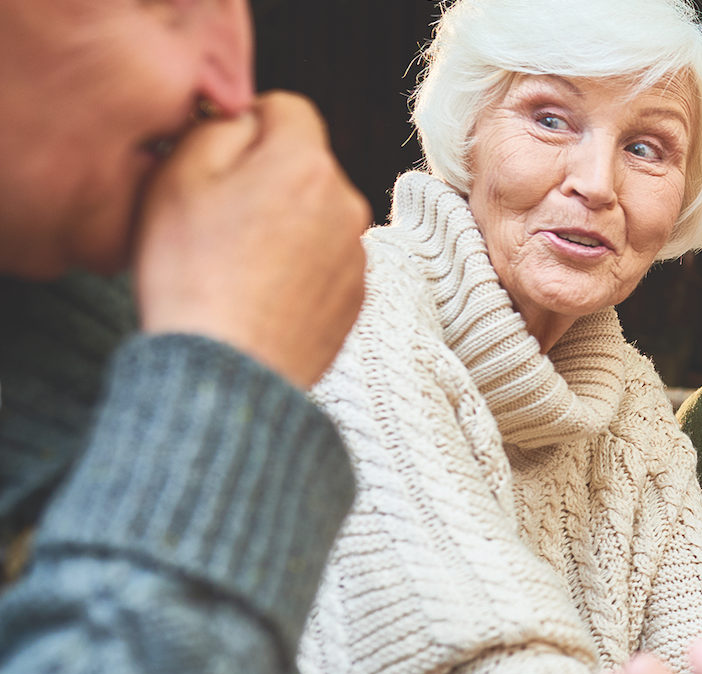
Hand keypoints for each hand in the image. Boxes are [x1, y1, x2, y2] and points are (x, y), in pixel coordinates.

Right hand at [134, 92, 369, 388]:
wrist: (227, 371)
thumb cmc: (191, 272)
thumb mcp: (179, 176)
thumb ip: (219, 127)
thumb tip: (245, 119)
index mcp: (306, 164)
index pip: (288, 109)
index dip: (247, 124)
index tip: (216, 159)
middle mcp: (347, 204)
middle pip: (304, 165)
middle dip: (264, 177)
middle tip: (216, 217)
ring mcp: (357, 255)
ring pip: (314, 214)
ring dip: (282, 223)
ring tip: (234, 264)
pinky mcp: (356, 298)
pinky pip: (323, 260)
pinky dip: (296, 267)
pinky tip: (258, 293)